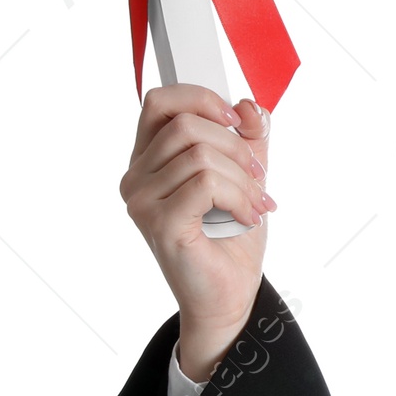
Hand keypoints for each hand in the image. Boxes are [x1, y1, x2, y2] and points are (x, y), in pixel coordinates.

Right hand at [120, 85, 275, 377]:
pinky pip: (206, 184)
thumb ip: (247, 140)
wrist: (228, 296)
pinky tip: (247, 218)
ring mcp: (142, 201)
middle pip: (185, 125)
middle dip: (236, 147)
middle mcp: (136, 177)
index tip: (238, 122)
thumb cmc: (230, 241)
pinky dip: (238, 197)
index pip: (160, 102)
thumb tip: (251, 106)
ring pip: (200, 155)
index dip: (202, 99)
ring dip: (243, 180)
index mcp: (149, 160)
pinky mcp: (160, 222)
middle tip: (259, 178)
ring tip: (257, 205)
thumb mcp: (244, 178)